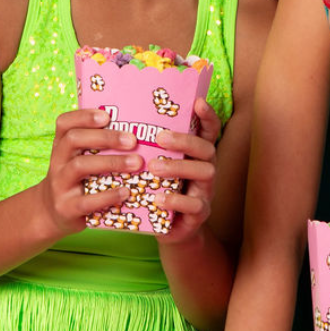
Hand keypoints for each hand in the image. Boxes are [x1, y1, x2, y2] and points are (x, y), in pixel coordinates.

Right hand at [38, 107, 140, 236]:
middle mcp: (57, 162)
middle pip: (74, 140)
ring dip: (111, 162)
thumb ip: (97, 147)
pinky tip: (126, 191)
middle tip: (132, 140)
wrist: (52, 214)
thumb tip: (137, 133)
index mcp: (61, 146)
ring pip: (79, 166)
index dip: (83, 116)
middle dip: (105, 137)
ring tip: (136, 163)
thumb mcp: (78, 160)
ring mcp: (59, 185)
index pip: (64, 123)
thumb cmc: (76, 181)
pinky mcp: (66, 208)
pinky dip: (108, 195)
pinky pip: (87, 200)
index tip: (107, 116)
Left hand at [149, 99, 220, 243]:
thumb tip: (120, 121)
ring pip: (205, 173)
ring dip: (179, 167)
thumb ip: (149, 148)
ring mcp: (206, 191)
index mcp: (196, 154)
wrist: (168, 229)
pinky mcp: (200, 213)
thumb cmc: (158, 189)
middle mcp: (206, 168)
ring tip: (154, 167)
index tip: (197, 101)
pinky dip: (176, 200)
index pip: (209, 130)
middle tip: (160, 138)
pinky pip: (195, 205)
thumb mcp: (156, 166)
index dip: (207, 115)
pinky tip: (157, 198)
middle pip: (207, 148)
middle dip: (185, 141)